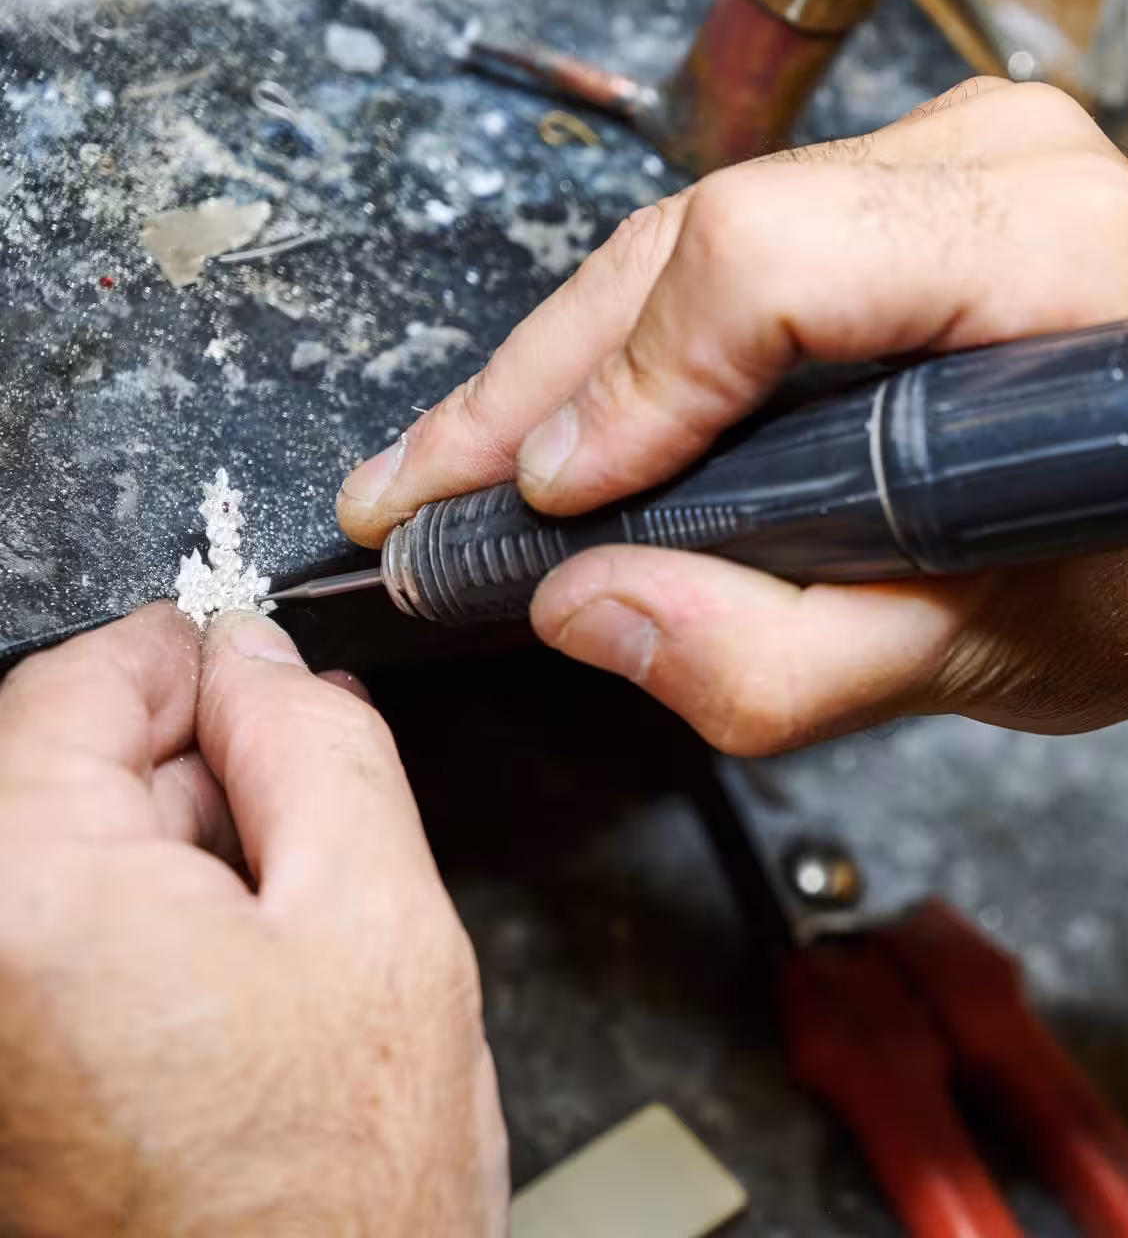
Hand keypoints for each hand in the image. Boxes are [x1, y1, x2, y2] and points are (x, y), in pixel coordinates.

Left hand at [0, 606, 506, 1234]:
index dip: (187, 654)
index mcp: (31, 898)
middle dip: (197, 774)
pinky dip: (158, 940)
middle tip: (312, 830)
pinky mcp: (6, 1086)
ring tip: (292, 952)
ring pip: (74, 866)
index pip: (73, 684)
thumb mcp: (380, 921)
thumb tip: (268, 661)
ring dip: (186, 865)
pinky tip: (250, 1002)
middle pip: (63, 775)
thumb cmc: (336, 1194)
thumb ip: (319, 751)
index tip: (257, 662)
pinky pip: (68, 952)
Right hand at [336, 79, 1127, 750]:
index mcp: (1051, 254)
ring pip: (698, 236)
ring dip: (570, 360)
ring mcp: (960, 159)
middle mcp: (1005, 167)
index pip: (772, 261)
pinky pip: (738, 248)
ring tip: (464, 460)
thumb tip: (588, 605)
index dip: (636, 383)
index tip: (553, 499)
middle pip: (704, 236)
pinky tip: (566, 413)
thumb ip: (782, 663)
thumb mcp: (979, 661)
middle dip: (545, 380)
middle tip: (427, 486)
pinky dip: (642, 339)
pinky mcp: (920, 189)